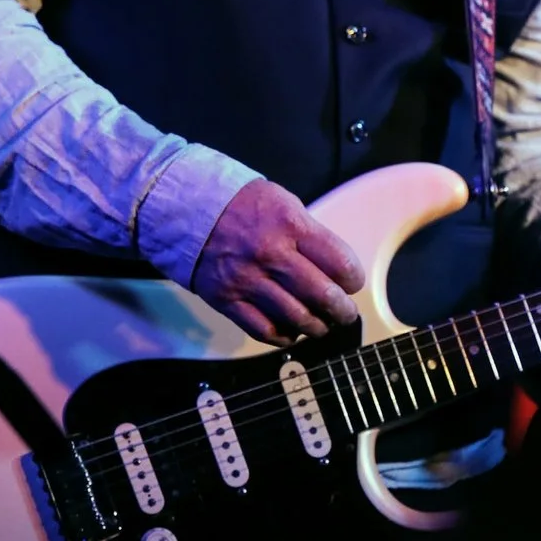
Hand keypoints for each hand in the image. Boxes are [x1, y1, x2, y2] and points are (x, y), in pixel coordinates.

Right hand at [190, 180, 364, 343]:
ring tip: (322, 325)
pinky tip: (291, 332)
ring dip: (317, 327)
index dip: (353, 279)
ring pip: (296, 318)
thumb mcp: (284, 203)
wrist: (187, 209)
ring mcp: (248, 280)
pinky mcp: (227, 300)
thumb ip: (310, 235)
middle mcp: (271, 254)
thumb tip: (336, 269)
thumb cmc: (242, 205)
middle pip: (322, 296)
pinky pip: (263, 330)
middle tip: (345, 313)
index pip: (340, 263)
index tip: (352, 283)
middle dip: (342, 311)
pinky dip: (283, 337)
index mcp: (291, 225)